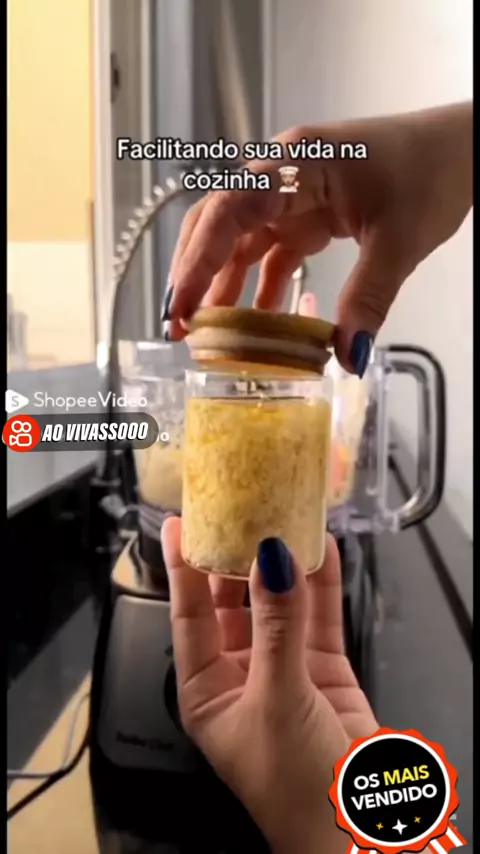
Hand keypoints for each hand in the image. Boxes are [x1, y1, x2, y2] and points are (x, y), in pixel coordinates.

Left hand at [161, 518, 377, 853]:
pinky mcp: (324, 667)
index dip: (182, 567)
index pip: (187, 615)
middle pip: (231, 601)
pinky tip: (321, 548)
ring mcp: (283, 667)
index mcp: (205, 689)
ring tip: (280, 517)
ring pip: (277, 603)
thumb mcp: (274, 697)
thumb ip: (276, 625)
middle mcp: (240, 673)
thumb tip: (271, 561)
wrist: (355, 826)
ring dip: (280, 565)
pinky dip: (322, 583)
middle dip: (234, 558)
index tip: (179, 524)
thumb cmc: (293, 786)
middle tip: (238, 510)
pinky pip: (319, 615)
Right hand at [165, 101, 471, 375]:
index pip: (229, 210)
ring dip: (223, 286)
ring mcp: (293, 197)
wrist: (460, 149)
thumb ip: (369, 298)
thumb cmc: (432, 170)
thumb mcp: (400, 240)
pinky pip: (272, 254)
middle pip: (219, 224)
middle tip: (179, 326)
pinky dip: (262, 288)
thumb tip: (348, 356)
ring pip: (240, 242)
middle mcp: (284, 175)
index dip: (197, 260)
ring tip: (209, 333)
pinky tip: (258, 323)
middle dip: (194, 274)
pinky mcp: (307, 216)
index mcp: (298, 163)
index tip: (182, 306)